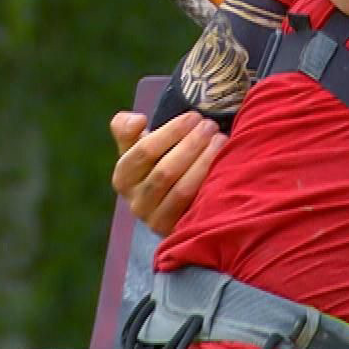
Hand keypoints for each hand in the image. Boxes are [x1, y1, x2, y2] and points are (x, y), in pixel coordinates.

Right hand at [108, 109, 225, 234]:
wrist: (169, 201)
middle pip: (165, 171)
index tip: (194, 117)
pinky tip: (225, 164)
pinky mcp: (177, 231)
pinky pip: (195, 206)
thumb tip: (136, 120)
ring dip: (204, 162)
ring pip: (182, 189)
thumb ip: (127, 129)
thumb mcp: (136, 147)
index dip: (171, 131)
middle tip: (211, 126)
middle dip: (192, 144)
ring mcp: (156, 220)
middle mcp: (136, 202)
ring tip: (221, 140)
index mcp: (123, 177)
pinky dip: (210, 183)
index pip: (145, 151)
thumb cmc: (156, 164)